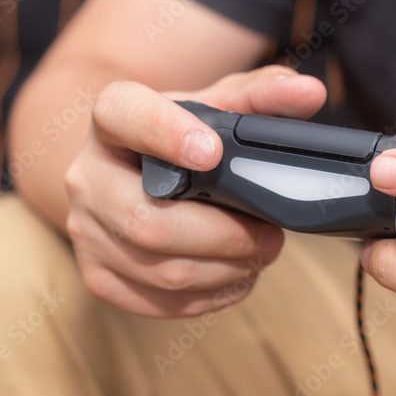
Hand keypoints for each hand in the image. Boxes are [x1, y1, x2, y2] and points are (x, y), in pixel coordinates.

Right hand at [64, 66, 325, 316]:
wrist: (127, 173)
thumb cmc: (179, 136)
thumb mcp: (216, 106)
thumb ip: (261, 95)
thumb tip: (309, 94)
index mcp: (112, 118)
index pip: (124, 116)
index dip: (165, 134)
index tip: (211, 152)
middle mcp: (86, 174)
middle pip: (148, 220)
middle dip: (224, 236)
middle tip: (271, 235)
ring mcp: (86, 229)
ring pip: (159, 269)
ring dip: (225, 270)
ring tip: (258, 255)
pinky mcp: (97, 275)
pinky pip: (156, 301)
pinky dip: (208, 297)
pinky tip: (233, 277)